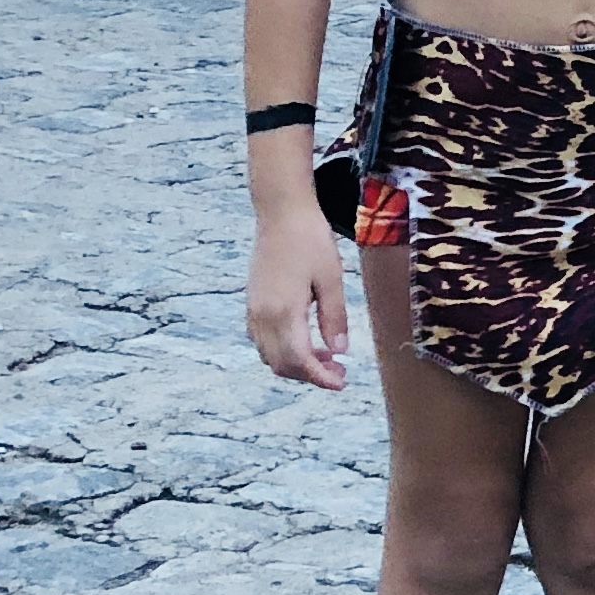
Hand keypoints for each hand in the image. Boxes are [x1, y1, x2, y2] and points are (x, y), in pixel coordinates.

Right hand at [246, 217, 349, 389]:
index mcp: (283, 312)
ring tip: (327, 356)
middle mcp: (262, 316)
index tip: (342, 382)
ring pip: (269, 355)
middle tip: (340, 372)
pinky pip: (262, 340)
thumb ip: (334, 318)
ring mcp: (253, 310)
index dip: (320, 378)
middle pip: (281, 365)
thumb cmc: (310, 240)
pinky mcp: (252, 302)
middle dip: (310, 375)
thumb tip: (339, 352)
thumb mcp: (331, 279)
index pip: (298, 361)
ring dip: (296, 364)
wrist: (281, 212)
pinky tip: (306, 339)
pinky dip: (283, 350)